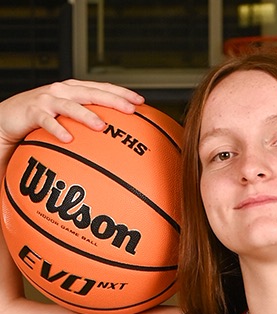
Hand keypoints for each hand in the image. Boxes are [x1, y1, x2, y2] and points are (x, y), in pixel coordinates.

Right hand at [0, 79, 143, 148]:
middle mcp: (62, 91)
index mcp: (74, 90)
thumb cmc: (42, 120)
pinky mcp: (32, 112)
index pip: (102, 88)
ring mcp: (47, 100)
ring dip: (86, 115)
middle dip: (113, 100)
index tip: (141, 102)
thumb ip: (88, 123)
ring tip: (101, 126)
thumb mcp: (68, 118)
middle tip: (130, 110)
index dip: (121, 92)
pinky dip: (57, 129)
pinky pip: (46, 121)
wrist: (8, 118)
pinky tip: (68, 139)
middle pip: (92, 93)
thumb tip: (116, 138)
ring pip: (70, 105)